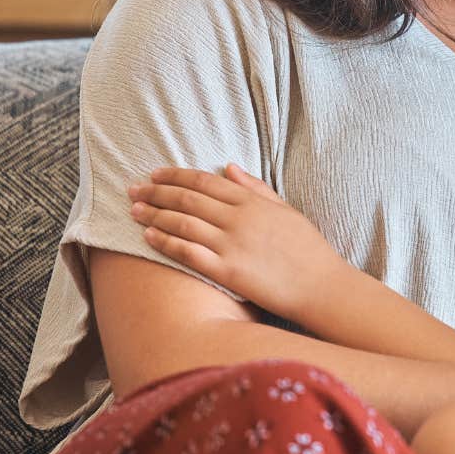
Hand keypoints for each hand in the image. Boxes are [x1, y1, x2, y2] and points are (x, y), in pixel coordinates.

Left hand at [126, 164, 346, 320]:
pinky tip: (148, 237)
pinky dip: (165, 242)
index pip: (205, 181)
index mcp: (253, 202)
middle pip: (187, 199)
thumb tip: (229, 166)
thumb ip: (256, 188)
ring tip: (134, 211)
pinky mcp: (227, 272)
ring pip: (182, 223)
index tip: (155, 174)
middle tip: (132, 189)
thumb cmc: (308, 250)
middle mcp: (239, 220)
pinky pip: (188, 253)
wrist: (321, 286)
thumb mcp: (286, 210)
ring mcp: (232, 245)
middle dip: (156, 192)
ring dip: (154, 215)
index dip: (176, 176)